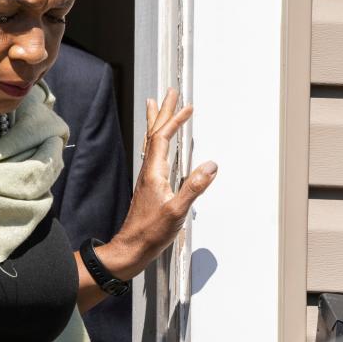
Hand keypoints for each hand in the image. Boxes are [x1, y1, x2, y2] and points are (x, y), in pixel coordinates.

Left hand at [97, 89, 216, 280]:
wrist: (131, 248)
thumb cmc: (150, 233)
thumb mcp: (177, 211)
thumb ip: (194, 187)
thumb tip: (211, 165)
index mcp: (154, 173)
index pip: (163, 137)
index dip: (174, 120)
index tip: (187, 107)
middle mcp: (149, 171)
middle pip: (155, 134)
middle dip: (163, 112)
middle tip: (169, 93)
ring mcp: (148, 178)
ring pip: (152, 142)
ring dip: (157, 122)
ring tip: (156, 107)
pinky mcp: (149, 186)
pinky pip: (154, 154)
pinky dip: (158, 140)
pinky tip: (159, 143)